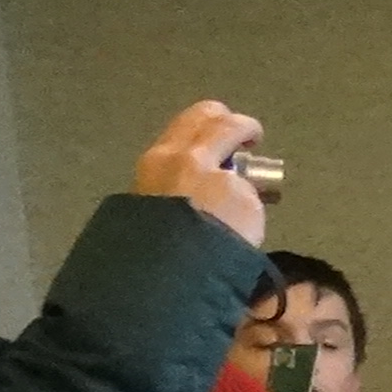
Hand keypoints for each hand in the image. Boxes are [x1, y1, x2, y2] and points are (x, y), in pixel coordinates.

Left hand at [132, 103, 270, 246]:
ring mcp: (146, 174)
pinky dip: (182, 163)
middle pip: (193, 120)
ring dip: (198, 143)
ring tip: (215, 163)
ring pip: (175, 140)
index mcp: (195, 155)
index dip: (247, 127)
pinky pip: (163, 164)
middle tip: (234, 137)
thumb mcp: (246, 207)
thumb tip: (234, 182)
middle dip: (218, 121)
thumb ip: (242, 184)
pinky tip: (193, 182)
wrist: (167, 271)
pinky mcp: (135, 195)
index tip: (256, 138)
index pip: (226, 125)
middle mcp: (166, 156)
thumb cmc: (215, 236)